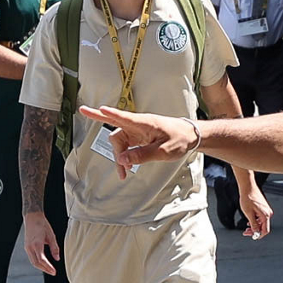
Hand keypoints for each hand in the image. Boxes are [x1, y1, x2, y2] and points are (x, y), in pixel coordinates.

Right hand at [24, 211, 59, 275]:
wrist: (32, 217)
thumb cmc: (42, 224)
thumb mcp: (51, 236)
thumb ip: (54, 248)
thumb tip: (57, 258)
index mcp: (36, 244)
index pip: (41, 260)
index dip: (48, 267)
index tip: (54, 271)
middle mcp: (30, 246)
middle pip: (36, 263)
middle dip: (44, 269)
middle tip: (52, 272)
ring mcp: (27, 247)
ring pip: (33, 261)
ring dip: (41, 267)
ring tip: (49, 269)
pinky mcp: (27, 246)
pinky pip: (32, 257)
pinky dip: (38, 262)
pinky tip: (44, 263)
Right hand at [79, 105, 193, 175]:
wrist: (189, 135)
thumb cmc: (179, 139)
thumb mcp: (163, 151)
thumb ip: (142, 155)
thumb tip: (122, 160)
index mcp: (144, 123)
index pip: (122, 117)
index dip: (108, 114)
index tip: (94, 109)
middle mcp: (137, 125)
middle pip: (117, 136)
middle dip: (115, 152)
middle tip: (121, 170)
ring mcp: (136, 131)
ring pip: (120, 143)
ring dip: (120, 157)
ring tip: (124, 173)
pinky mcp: (138, 137)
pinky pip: (126, 146)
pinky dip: (125, 156)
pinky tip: (127, 166)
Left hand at [237, 179, 272, 239]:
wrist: (248, 187)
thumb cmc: (248, 198)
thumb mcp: (249, 213)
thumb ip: (253, 224)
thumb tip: (256, 232)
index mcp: (265, 215)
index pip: (265, 230)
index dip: (259, 235)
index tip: (253, 237)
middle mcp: (268, 213)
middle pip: (263, 227)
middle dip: (255, 231)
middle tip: (246, 232)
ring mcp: (266, 210)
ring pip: (261, 222)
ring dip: (254, 226)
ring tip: (246, 227)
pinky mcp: (264, 208)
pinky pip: (261, 218)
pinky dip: (255, 221)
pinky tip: (249, 221)